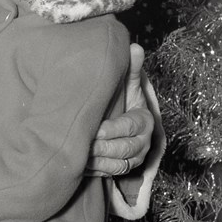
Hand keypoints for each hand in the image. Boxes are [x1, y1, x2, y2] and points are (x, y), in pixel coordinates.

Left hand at [86, 43, 153, 176]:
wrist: (127, 119)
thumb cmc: (125, 99)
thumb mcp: (128, 84)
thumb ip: (131, 69)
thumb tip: (135, 47)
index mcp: (144, 121)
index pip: (129, 128)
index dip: (112, 130)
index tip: (95, 128)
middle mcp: (142, 143)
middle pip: (123, 149)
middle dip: (101, 147)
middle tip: (80, 143)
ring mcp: (134, 158)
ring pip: (117, 165)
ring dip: (97, 161)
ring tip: (78, 154)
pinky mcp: (124, 168)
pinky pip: (111, 174)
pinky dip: (96, 171)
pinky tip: (79, 164)